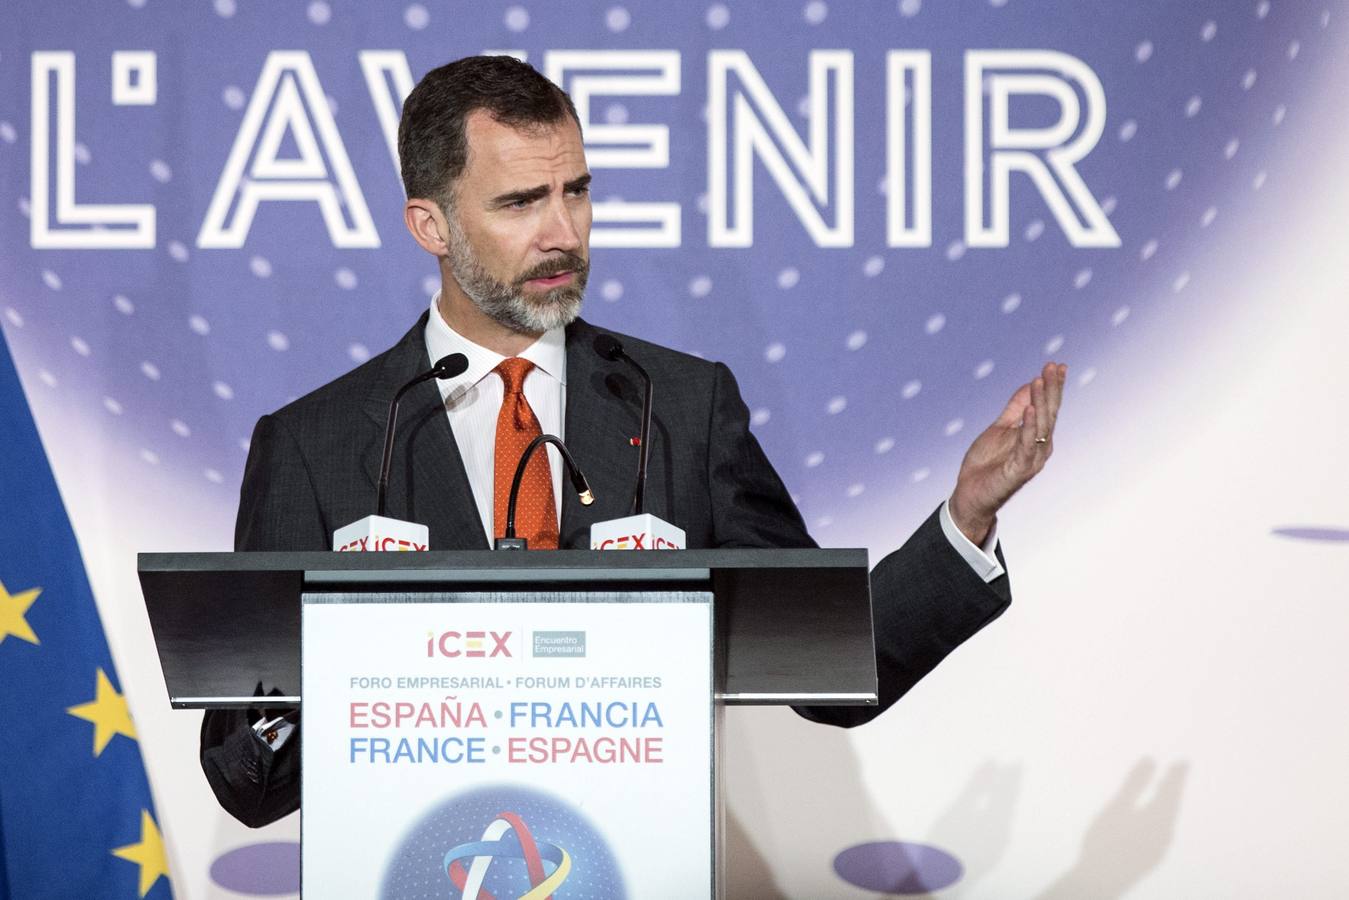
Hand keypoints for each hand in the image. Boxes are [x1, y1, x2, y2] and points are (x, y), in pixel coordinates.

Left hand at [949, 362, 1066, 543]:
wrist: (971, 494)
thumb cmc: (986, 464)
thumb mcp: (999, 428)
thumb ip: (1014, 408)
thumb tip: (1030, 383)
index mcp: (1036, 437)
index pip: (1047, 407)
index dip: (1053, 387)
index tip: (1057, 365)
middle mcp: (1039, 447)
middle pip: (1048, 413)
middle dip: (1051, 389)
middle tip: (1053, 366)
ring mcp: (1032, 459)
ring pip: (1040, 426)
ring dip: (1040, 402)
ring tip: (1040, 380)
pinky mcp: (1020, 470)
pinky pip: (1026, 445)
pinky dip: (1028, 426)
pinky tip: (1029, 408)